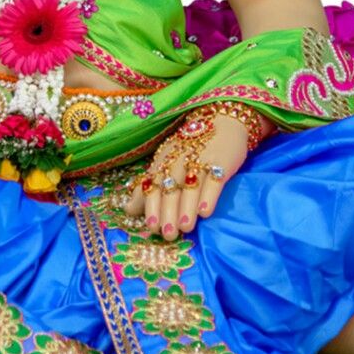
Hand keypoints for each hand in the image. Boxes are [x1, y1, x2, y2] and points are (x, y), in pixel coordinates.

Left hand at [125, 113, 248, 239]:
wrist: (224, 120)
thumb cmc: (191, 146)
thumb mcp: (167, 161)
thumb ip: (148, 186)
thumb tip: (128, 211)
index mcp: (164, 160)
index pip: (154, 184)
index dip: (152, 205)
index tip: (150, 227)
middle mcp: (180, 160)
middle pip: (171, 186)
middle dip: (168, 210)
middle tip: (167, 234)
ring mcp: (201, 159)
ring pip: (191, 185)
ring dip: (186, 207)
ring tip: (185, 227)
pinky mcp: (222, 161)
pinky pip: (215, 179)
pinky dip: (209, 195)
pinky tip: (205, 212)